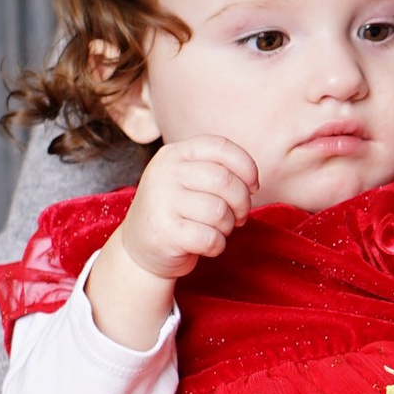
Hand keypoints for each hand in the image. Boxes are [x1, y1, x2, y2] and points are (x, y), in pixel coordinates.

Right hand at [92, 138, 258, 348]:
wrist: (139, 247)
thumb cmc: (178, 211)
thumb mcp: (190, 180)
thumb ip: (218, 171)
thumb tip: (252, 183)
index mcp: (174, 154)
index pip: (221, 146)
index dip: (247, 167)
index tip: (253, 186)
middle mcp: (164, 172)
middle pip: (225, 180)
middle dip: (242, 202)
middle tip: (239, 215)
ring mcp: (161, 201)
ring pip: (220, 211)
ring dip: (228, 226)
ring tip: (218, 229)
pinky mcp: (163, 231)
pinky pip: (210, 238)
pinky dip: (217, 245)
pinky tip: (207, 244)